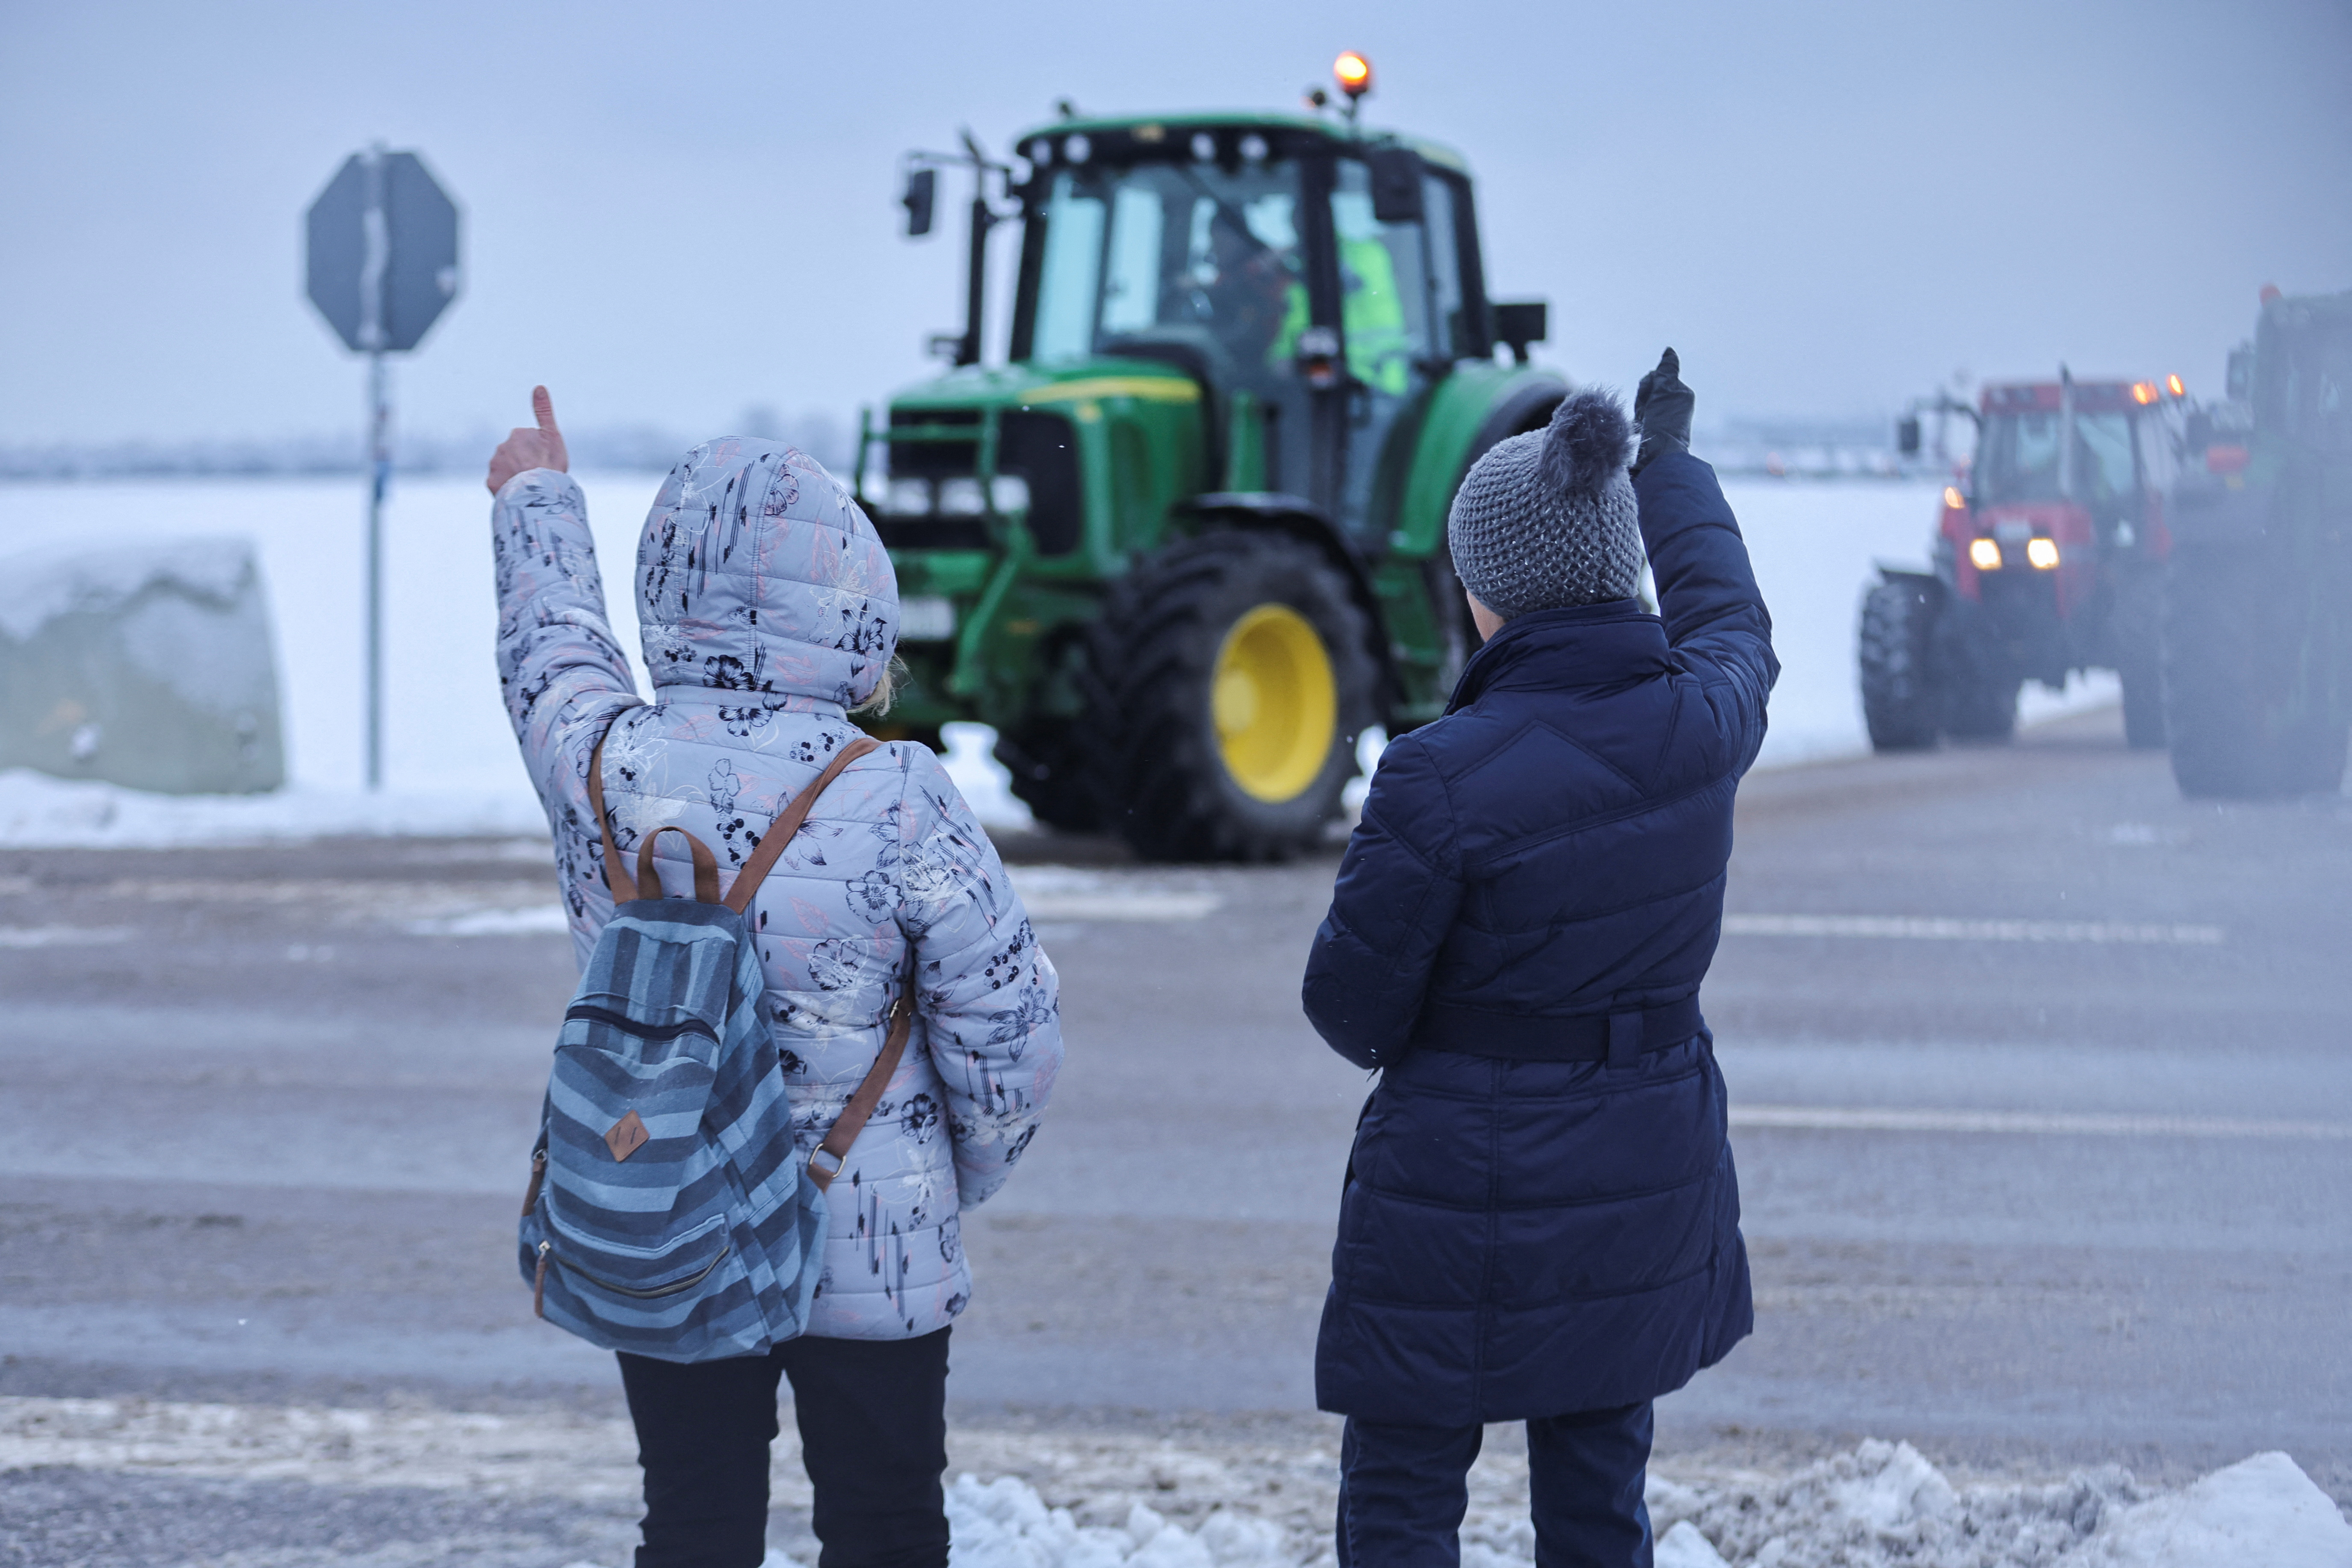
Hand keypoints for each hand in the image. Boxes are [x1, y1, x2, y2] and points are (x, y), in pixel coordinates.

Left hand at [486, 386, 568, 494]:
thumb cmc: (549, 465)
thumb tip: (538, 386)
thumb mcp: (552, 436)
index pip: (528, 442)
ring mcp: (495, 465)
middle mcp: (501, 447)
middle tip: (537, 474)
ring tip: (528, 485)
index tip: (545, 461)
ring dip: (514, 475)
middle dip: (524, 463)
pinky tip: (518, 491)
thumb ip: (544, 412)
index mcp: (517, 434)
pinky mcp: (491, 482)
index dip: (538, 453)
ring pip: (505, 469)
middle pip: (515, 455)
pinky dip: (507, 487)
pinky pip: (499, 483)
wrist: (539, 493)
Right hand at [1632, 348, 1693, 475]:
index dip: (1648, 387)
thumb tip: (1669, 351)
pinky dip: (1637, 422)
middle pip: (1649, 391)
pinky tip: (1639, 429)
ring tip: (1643, 423)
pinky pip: (1641, 418)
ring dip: (1639, 411)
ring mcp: (1665, 419)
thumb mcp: (1665, 390)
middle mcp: (1675, 405)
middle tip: (1646, 412)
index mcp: (1682, 394)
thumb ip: (1666, 370)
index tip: (1650, 399)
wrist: (1659, 455)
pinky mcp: (1655, 431)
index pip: (1656, 379)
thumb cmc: (1664, 422)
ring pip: (1643, 405)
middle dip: (1643, 399)